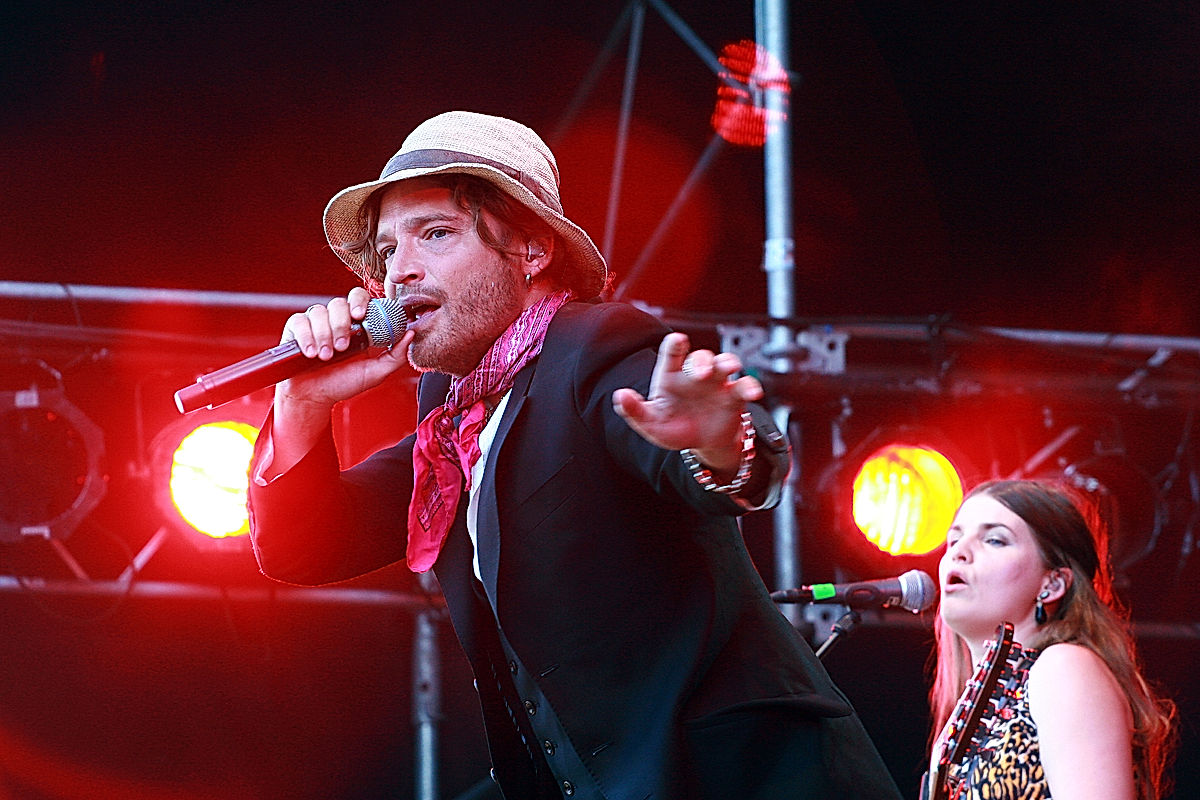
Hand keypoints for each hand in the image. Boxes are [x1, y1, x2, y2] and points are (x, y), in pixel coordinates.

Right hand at [277, 286, 413, 408]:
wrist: (315, 397)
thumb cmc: (343, 383)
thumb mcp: (375, 372)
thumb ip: (396, 355)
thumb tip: (411, 333)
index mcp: (356, 325)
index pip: (360, 299)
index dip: (360, 302)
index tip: (360, 315)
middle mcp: (336, 319)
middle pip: (339, 302)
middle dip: (341, 324)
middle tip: (343, 345)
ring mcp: (315, 322)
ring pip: (320, 312)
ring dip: (324, 335)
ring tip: (327, 356)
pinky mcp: (296, 328)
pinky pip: (300, 321)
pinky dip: (306, 337)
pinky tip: (311, 353)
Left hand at [612, 332, 762, 475]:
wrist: (701, 444)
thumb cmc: (674, 427)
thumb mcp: (650, 423)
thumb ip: (634, 411)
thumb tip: (619, 396)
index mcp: (672, 375)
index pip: (672, 353)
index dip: (675, 345)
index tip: (678, 340)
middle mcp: (696, 374)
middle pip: (701, 357)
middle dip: (703, 361)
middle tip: (702, 373)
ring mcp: (717, 383)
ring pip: (725, 363)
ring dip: (728, 362)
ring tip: (730, 368)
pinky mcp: (734, 396)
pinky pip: (745, 386)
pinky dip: (750, 386)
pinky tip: (752, 392)